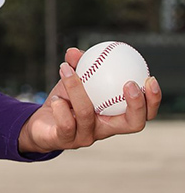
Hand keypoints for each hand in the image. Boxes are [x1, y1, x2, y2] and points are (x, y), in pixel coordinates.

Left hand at [18, 47, 161, 153]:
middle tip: (130, 83)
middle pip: (134, 124)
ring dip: (76, 88)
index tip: (150, 78)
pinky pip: (66, 123)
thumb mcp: (72, 82)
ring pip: (88, 114)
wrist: (38, 124)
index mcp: (114, 117)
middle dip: (137, 104)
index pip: (144, 113)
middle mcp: (105, 130)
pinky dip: (60, 107)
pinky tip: (56, 98)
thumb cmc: (63, 102)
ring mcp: (86, 137)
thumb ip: (77, 67)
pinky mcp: (65, 141)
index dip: (153, 100)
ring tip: (66, 69)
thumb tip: (75, 51)